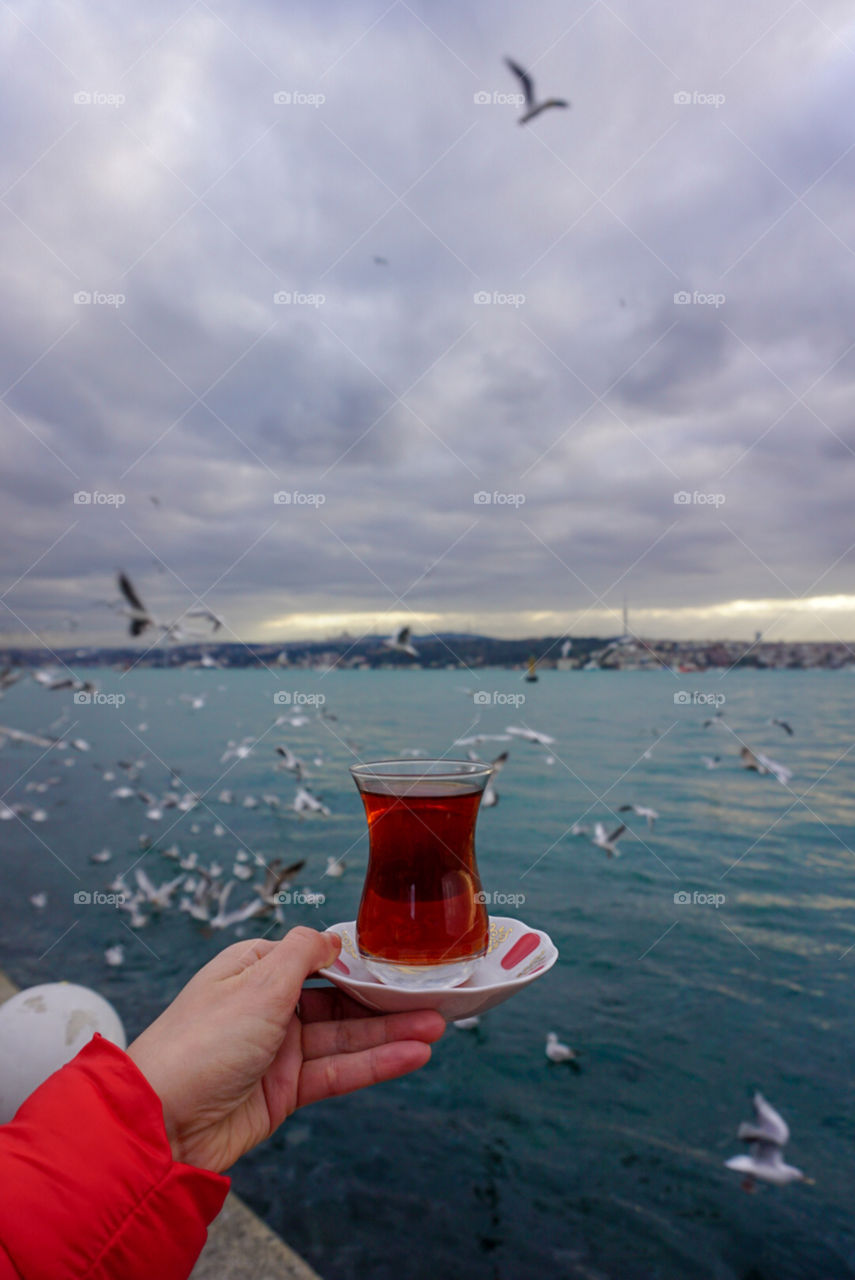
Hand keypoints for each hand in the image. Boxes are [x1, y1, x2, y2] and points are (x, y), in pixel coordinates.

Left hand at [126, 926, 444, 1172]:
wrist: (162, 1125)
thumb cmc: (199, 1044)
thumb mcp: (257, 982)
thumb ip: (302, 953)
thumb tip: (334, 936)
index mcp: (251, 970)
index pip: (313, 958)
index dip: (355, 959)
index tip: (397, 959)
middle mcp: (265, 1008)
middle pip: (336, 999)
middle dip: (383, 1000)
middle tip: (432, 996)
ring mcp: (276, 1052)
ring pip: (344, 1037)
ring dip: (390, 1033)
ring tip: (437, 1026)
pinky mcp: (283, 1093)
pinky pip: (338, 1073)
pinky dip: (375, 1065)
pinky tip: (411, 1056)